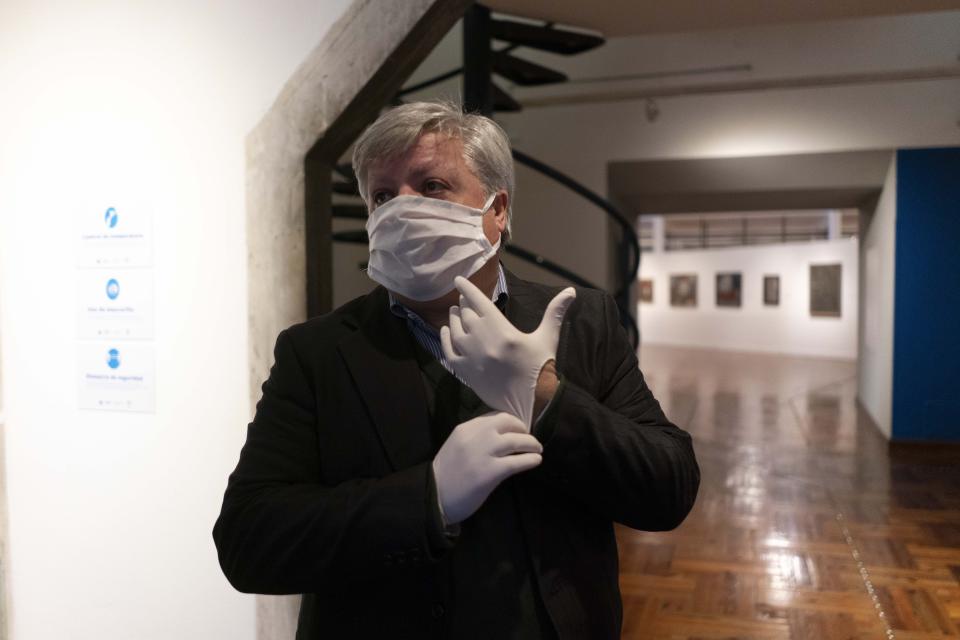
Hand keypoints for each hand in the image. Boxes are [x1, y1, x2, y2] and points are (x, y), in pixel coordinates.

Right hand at [432, 411, 542, 524]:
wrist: (434, 497)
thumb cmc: (445, 476)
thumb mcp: (456, 447)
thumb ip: (474, 439)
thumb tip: (500, 437)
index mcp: (464, 429)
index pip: (494, 417)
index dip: (510, 422)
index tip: (517, 429)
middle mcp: (474, 436)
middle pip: (508, 422)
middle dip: (522, 429)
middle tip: (529, 438)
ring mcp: (483, 453)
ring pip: (516, 440)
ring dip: (531, 444)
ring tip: (537, 450)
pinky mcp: (490, 472)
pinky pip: (517, 461)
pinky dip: (530, 459)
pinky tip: (535, 461)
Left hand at [440, 276, 575, 428]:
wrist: (532, 403)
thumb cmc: (541, 368)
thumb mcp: (548, 337)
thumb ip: (555, 312)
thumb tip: (570, 290)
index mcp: (502, 330)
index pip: (479, 302)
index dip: (467, 289)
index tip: (458, 279)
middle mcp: (484, 341)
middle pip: (466, 315)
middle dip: (463, 304)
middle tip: (463, 299)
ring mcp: (472, 358)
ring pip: (455, 332)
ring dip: (453, 319)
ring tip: (454, 312)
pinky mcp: (466, 373)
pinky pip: (448, 352)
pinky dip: (444, 340)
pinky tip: (445, 332)